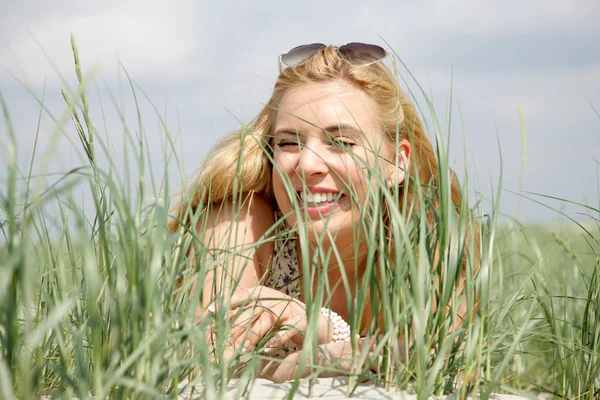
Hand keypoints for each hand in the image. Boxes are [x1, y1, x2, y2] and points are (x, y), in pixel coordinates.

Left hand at [207, 285, 330, 352]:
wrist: (315, 323)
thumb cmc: (282, 319)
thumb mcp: (264, 312)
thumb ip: (244, 313)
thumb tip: (217, 316)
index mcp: (264, 293)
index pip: (243, 295)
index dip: (227, 302)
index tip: (210, 311)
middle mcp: (276, 298)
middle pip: (253, 310)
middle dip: (238, 326)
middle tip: (225, 341)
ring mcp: (290, 309)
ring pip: (268, 320)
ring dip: (254, 335)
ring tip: (243, 349)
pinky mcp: (301, 321)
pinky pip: (286, 332)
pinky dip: (275, 342)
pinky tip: (265, 351)